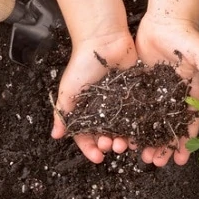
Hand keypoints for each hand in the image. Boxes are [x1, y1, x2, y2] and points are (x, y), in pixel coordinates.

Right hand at [51, 31, 137, 162]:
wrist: (104, 40)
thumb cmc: (82, 63)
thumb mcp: (68, 90)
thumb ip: (63, 113)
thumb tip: (56, 135)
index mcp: (86, 111)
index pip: (87, 136)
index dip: (90, 148)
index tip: (97, 157)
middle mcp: (104, 110)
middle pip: (107, 135)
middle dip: (109, 144)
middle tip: (112, 146)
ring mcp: (121, 103)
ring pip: (124, 128)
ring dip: (125, 139)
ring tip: (126, 143)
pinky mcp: (137, 94)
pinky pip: (140, 113)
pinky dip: (141, 125)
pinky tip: (142, 134)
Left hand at [135, 13, 198, 166]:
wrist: (164, 18)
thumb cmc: (188, 36)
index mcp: (190, 94)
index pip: (189, 123)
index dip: (185, 142)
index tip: (180, 159)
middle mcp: (173, 97)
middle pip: (167, 128)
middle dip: (162, 146)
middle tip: (155, 162)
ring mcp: (155, 92)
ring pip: (149, 122)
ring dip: (144, 139)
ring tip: (137, 154)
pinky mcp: (139, 85)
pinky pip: (133, 108)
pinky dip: (129, 123)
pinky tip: (123, 136)